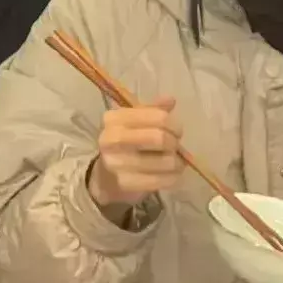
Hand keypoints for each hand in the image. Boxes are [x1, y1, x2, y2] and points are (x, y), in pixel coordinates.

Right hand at [87, 97, 183, 211]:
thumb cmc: (125, 144)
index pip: (158, 117)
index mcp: (114, 119)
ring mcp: (117, 163)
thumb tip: (170, 99)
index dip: (174, 124)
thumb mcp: (134, 122)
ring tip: (171, 161)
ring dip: (177, 162)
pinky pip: (165, 180)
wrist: (106, 176)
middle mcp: (111, 139)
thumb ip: (152, 110)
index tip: (175, 131)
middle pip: (161, 138)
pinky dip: (173, 176)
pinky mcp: (127, 183)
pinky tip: (169, 173)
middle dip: (175, 143)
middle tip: (173, 146)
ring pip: (167, 161)